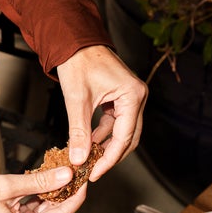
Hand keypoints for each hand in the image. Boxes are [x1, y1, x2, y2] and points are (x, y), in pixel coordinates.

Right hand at [0, 167, 84, 212]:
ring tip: (65, 177)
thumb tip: (66, 176)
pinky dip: (42, 198)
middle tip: (76, 177)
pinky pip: (34, 212)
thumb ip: (39, 181)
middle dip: (67, 195)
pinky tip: (49, 184)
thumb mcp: (8, 186)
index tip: (84, 183)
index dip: (75, 199)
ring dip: (55, 195)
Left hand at [56, 45, 147, 180]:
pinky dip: (104, 134)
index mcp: (133, 95)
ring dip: (107, 146)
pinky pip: (117, 122)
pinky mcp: (123, 97)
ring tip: (90, 159)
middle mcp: (138, 97)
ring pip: (124, 131)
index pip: (125, 136)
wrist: (74, 40)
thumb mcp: (77, 100)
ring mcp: (132, 97)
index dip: (109, 158)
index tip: (95, 173)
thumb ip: (79, 132)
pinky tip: (90, 143)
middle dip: (111, 156)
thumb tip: (79, 158)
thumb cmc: (78, 61)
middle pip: (130, 137)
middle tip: (94, 171)